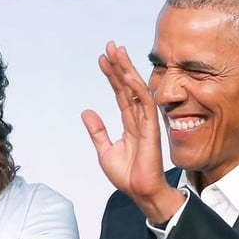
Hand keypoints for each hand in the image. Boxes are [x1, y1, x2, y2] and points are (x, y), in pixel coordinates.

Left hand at [82, 41, 183, 222]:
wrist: (139, 191)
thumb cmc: (126, 175)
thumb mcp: (104, 150)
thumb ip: (97, 130)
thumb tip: (86, 112)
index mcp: (129, 124)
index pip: (120, 94)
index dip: (111, 76)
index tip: (102, 60)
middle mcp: (139, 119)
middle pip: (128, 86)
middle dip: (119, 66)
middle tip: (110, 46)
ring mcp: (146, 122)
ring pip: (137, 89)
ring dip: (127, 70)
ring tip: (117, 52)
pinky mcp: (151, 128)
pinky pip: (145, 104)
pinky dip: (137, 88)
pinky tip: (127, 75)